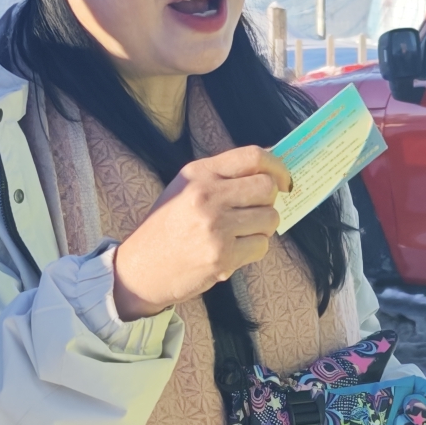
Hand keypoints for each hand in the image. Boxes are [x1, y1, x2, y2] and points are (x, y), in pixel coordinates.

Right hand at [109, 145, 281, 318]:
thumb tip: (272, 168)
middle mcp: (207, 195)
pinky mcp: (222, 255)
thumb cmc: (169, 226)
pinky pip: (261, 246)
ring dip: (261, 228)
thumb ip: (224, 176)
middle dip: (269, 201)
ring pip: (270, 218)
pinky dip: (252, 250)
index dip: (278, 167)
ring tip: (238, 234)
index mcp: (199, 173)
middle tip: (254, 212)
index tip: (284, 181)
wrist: (141, 268)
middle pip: (267, 187)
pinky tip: (232, 251)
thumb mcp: (186, 188)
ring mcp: (215, 226)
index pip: (253, 156)